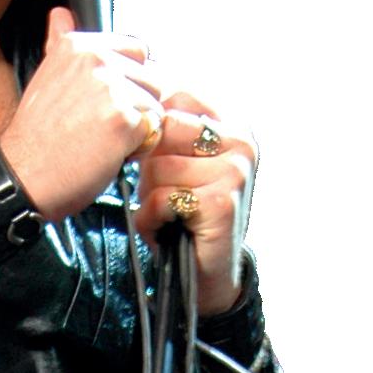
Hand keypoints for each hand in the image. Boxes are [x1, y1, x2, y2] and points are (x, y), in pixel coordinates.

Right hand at [0, 6, 163, 223]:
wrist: (24, 176)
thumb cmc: (37, 137)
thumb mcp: (46, 76)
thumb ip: (60, 42)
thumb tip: (61, 13)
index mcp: (79, 45)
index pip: (136, 50)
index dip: (129, 80)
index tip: (106, 102)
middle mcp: (96, 60)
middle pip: (152, 79)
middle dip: (136, 106)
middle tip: (101, 127)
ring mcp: (112, 88)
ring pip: (155, 106)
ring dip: (139, 128)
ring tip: (104, 141)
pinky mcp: (124, 120)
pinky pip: (154, 131)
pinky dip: (139, 147)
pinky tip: (110, 153)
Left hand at [131, 90, 258, 313]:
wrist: (204, 275)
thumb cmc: (183, 215)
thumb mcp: (174, 162)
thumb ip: (163, 130)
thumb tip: (131, 103)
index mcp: (232, 125)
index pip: (178, 96)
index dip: (154, 128)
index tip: (156, 159)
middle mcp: (241, 142)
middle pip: (165, 128)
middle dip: (152, 162)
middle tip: (165, 191)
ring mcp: (236, 171)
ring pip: (159, 166)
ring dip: (149, 195)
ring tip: (167, 213)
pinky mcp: (222, 201)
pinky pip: (163, 196)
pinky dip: (151, 217)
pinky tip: (167, 228)